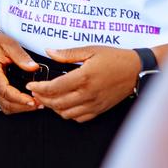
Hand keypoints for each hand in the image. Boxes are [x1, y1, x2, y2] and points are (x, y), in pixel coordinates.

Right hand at [0, 31, 41, 113]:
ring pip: (3, 107)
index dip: (19, 99)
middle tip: (40, 103)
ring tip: (35, 104)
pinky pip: (1, 104)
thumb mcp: (9, 44)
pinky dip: (14, 106)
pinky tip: (25, 102)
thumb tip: (34, 67)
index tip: (33, 100)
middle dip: (23, 106)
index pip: (4, 91)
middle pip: (4, 103)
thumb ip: (21, 56)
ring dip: (19, 108)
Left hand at [26, 45, 141, 122]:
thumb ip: (67, 53)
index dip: (39, 88)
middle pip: (57, 103)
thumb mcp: (90, 49)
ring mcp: (94, 104)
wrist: (136, 70)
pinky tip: (64, 105)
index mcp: (84, 77)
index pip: (54, 87)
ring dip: (53, 108)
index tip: (31, 85)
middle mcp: (88, 93)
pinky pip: (80, 118)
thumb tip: (49, 52)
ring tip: (47, 99)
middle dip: (42, 99)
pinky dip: (68, 114)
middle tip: (35, 92)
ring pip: (67, 113)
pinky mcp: (100, 109)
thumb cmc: (114, 58)